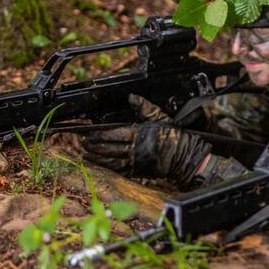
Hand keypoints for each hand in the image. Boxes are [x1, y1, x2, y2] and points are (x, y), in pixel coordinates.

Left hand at [82, 95, 210, 183]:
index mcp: (140, 134)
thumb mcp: (160, 118)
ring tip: (86, 155)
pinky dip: (108, 168)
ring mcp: (137, 162)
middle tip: (83, 143)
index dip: (100, 134)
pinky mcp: (139, 171)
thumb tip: (132, 97)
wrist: (185, 157)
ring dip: (98, 158)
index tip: (89, 133)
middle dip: (95, 146)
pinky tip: (100, 165)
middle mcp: (136, 149)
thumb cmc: (173, 137)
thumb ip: (145, 108)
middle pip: (110, 148)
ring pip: (112, 161)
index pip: (115, 133)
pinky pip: (121, 171)